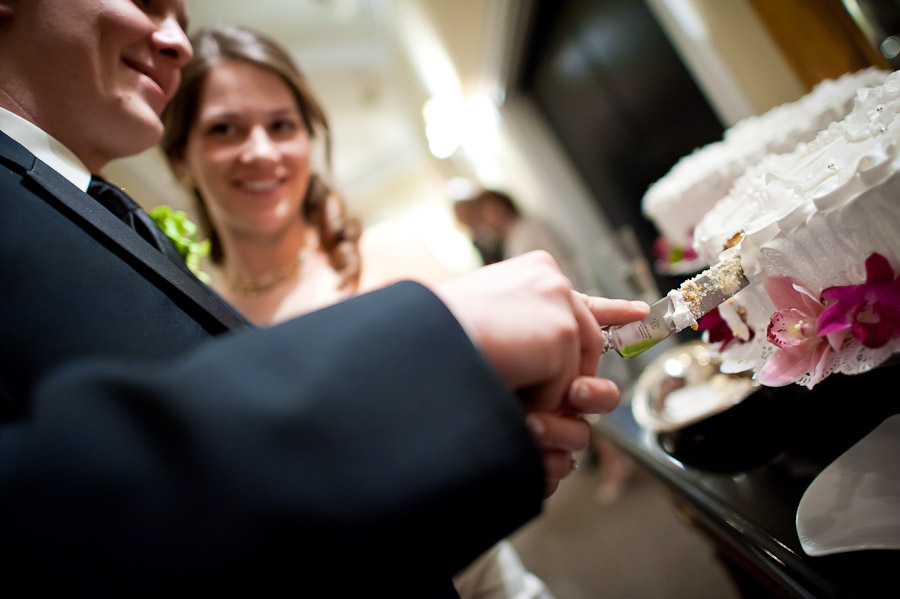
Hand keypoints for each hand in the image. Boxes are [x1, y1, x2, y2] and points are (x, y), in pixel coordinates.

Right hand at [435, 251, 648, 496]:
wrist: (414, 344)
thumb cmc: (436, 341)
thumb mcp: (491, 328)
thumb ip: (531, 335)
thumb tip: (574, 369)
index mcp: (531, 273)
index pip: (582, 296)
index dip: (613, 310)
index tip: (640, 312)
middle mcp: (550, 278)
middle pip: (587, 340)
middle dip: (571, 376)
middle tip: (534, 391)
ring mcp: (558, 303)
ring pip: (574, 369)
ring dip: (542, 388)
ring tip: (501, 376)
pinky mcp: (561, 333)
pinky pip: (562, 388)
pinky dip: (535, 399)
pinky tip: (504, 380)